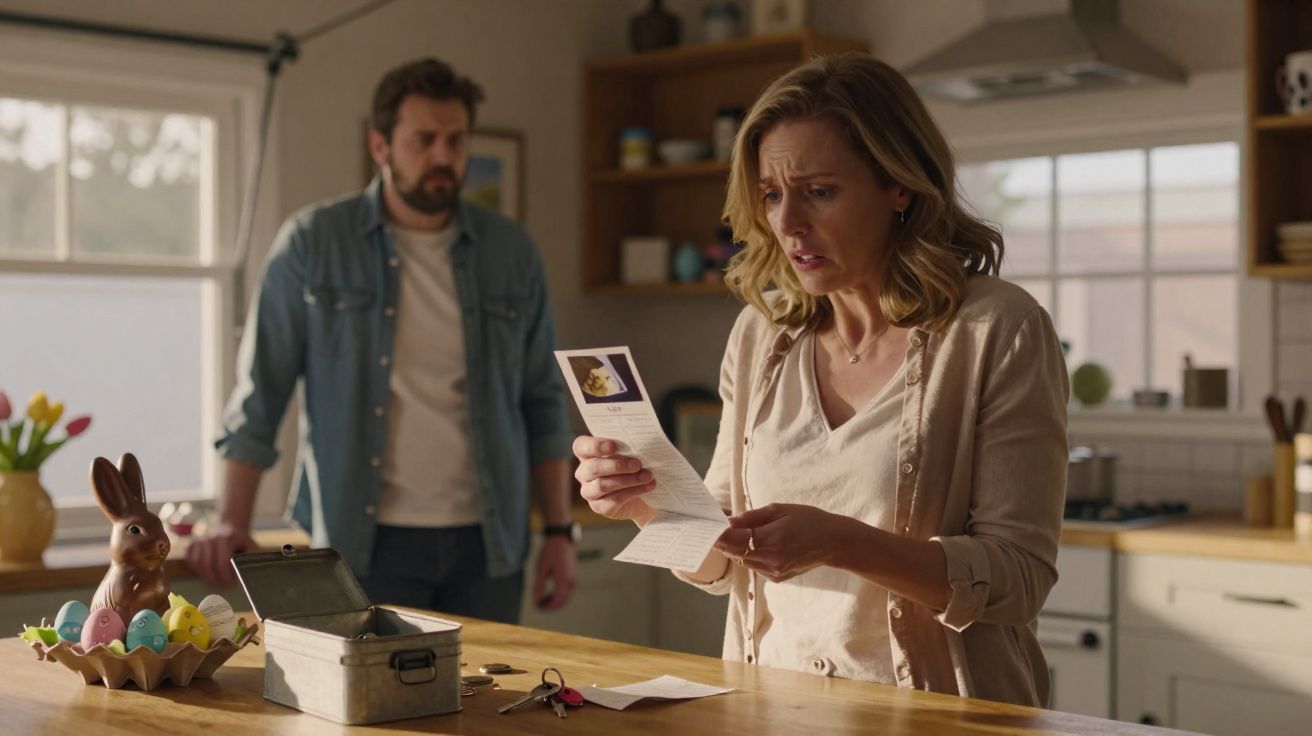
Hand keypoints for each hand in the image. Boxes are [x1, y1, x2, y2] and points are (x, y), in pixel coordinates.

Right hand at [184, 521, 255, 587]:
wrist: (229, 526)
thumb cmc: (241, 541)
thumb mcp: (251, 547)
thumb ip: (249, 561)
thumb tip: (245, 579)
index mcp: (227, 539)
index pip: (222, 562)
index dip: (226, 576)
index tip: (231, 584)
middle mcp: (211, 538)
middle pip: (207, 564)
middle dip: (214, 579)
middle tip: (222, 585)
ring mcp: (199, 540)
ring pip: (197, 563)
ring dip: (205, 575)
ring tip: (215, 580)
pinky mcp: (191, 543)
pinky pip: (189, 560)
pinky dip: (195, 569)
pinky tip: (205, 572)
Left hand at [532, 535, 578, 609]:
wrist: (562, 539)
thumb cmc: (550, 552)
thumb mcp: (541, 569)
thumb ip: (538, 586)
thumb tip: (536, 601)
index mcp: (564, 580)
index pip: (556, 601)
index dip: (546, 607)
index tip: (536, 606)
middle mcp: (572, 582)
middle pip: (562, 602)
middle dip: (550, 606)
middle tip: (537, 604)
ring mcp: (574, 580)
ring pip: (565, 598)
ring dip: (554, 602)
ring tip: (541, 599)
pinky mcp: (573, 577)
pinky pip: (567, 592)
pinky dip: (558, 596)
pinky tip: (548, 594)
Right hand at [572, 435, 656, 523]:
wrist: (645, 495)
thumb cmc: (635, 468)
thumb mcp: (631, 454)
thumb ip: (628, 447)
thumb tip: (639, 443)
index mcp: (587, 455)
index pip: (580, 446)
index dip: (594, 446)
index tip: (612, 446)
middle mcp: (584, 473)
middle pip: (592, 468)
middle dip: (616, 465)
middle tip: (637, 464)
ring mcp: (589, 492)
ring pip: (602, 485)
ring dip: (628, 479)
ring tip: (647, 476)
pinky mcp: (599, 507)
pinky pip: (613, 500)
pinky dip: (632, 492)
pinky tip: (647, 487)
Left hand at [714, 503, 854, 582]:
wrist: (833, 543)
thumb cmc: (808, 520)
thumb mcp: (779, 510)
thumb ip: (751, 517)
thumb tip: (727, 521)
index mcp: (771, 540)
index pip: (733, 540)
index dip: (717, 534)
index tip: (706, 526)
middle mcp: (770, 560)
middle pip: (734, 552)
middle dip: (723, 540)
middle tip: (713, 528)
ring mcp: (772, 572)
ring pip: (742, 560)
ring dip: (735, 548)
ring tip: (733, 534)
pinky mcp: (776, 578)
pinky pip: (754, 566)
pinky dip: (749, 555)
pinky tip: (754, 544)